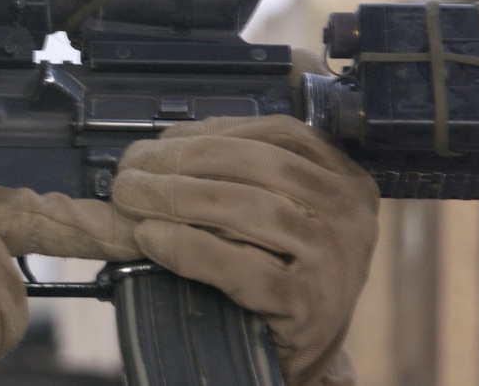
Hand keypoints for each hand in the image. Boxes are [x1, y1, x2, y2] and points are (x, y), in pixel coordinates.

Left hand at [112, 115, 378, 385]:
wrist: (300, 346)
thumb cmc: (276, 266)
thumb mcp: (270, 209)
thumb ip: (229, 173)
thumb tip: (155, 149)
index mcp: (343, 177)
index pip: (276, 132)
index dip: (210, 132)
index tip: (160, 142)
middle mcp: (348, 213)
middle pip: (257, 164)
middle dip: (182, 161)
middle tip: (129, 172)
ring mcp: (335, 260)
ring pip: (249, 208)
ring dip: (176, 197)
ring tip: (130, 199)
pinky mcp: (308, 305)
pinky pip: (240, 268)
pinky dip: (188, 248)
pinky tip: (151, 238)